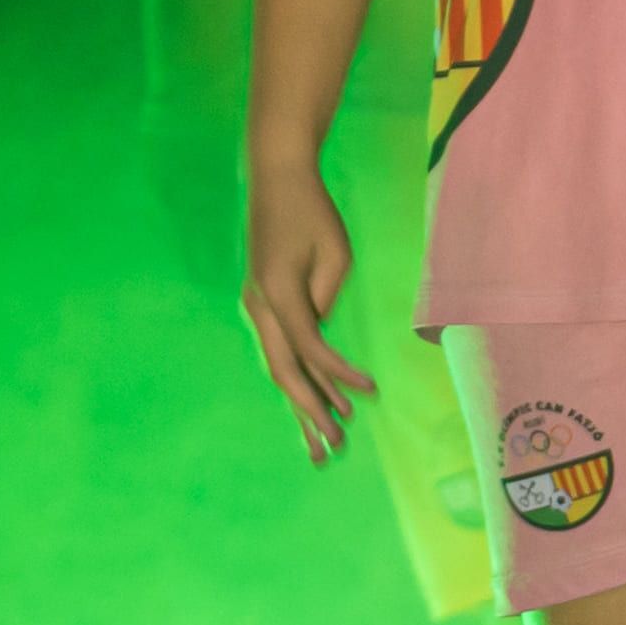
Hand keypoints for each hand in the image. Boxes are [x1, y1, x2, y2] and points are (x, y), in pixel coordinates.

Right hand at [240, 150, 372, 465]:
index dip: (338, 375)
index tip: (369, 393)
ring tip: (319, 443)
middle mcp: (259, 306)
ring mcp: (257, 307)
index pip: (309, 348)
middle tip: (335, 446)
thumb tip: (321, 335)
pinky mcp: (262, 305)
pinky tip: (309, 404)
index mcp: (277, 293)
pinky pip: (280, 350)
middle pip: (284, 372)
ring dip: (300, 405)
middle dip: (309, 412)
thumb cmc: (312, 211)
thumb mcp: (335, 253)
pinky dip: (296, 379)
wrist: (276, 178)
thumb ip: (326, 299)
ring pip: (278, 367)